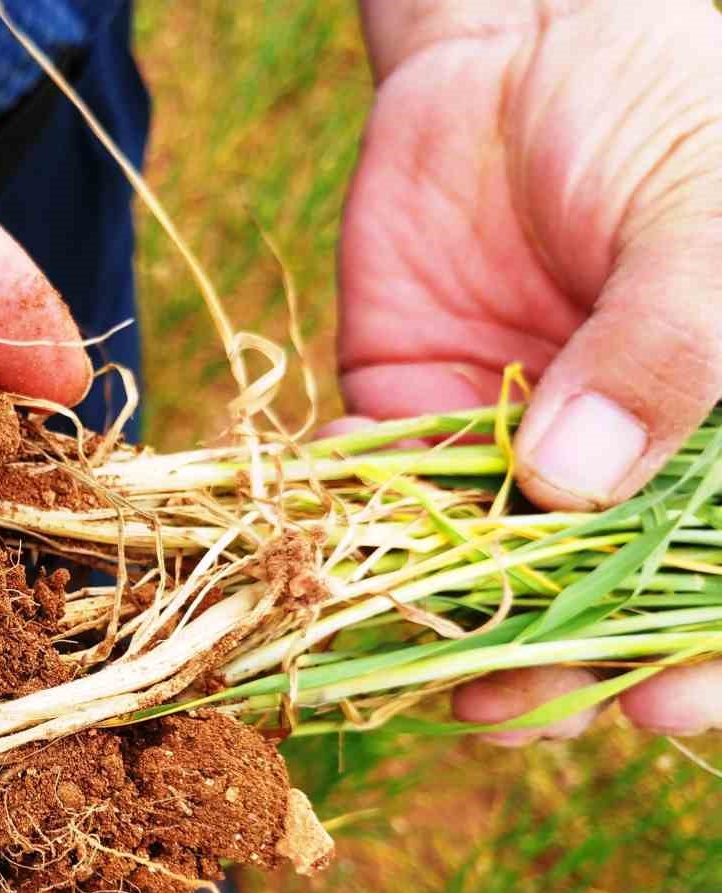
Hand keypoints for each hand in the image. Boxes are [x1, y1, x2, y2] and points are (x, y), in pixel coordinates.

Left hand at [339, 0, 721, 737]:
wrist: (531, 35)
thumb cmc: (667, 105)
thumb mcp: (701, 222)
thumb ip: (667, 344)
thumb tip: (573, 480)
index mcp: (717, 436)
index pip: (720, 583)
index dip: (697, 657)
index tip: (657, 704)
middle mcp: (618, 462)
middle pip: (589, 598)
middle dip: (549, 662)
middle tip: (505, 703)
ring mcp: (511, 444)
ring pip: (474, 564)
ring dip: (438, 620)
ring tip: (413, 661)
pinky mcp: (409, 406)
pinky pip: (373, 489)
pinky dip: (347, 531)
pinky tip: (330, 564)